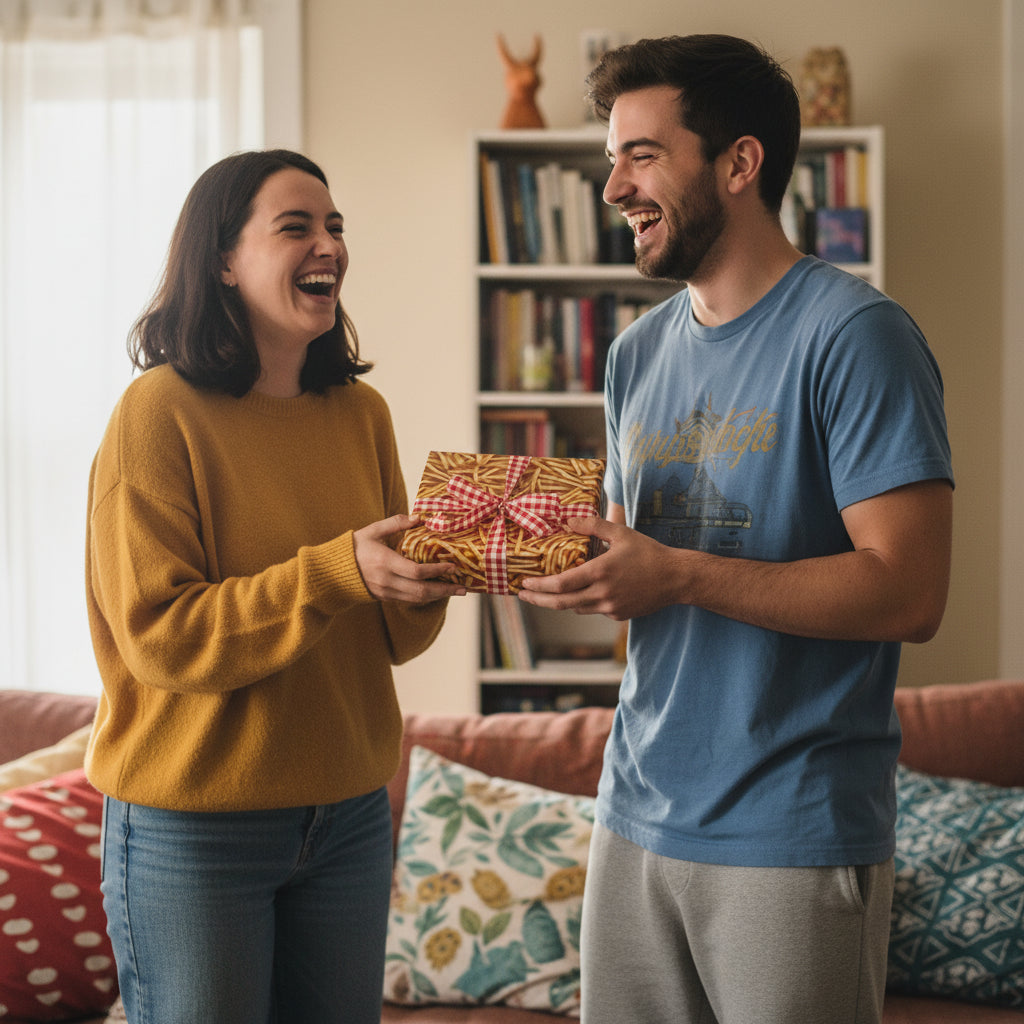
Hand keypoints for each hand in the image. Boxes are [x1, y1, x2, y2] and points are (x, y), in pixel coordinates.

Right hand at [353, 514, 466, 603]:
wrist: (332, 572)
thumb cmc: (354, 547)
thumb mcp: (372, 531)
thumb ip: (395, 523)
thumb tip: (419, 517)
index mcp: (385, 563)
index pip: (416, 572)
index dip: (436, 571)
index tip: (453, 566)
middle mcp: (387, 581)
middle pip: (421, 591)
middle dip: (445, 590)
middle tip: (464, 587)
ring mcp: (386, 592)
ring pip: (417, 599)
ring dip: (439, 596)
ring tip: (456, 591)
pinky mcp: (385, 598)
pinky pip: (410, 600)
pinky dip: (426, 597)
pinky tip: (438, 592)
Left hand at [517, 517, 681, 619]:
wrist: (676, 578)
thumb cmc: (648, 552)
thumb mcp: (620, 533)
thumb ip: (592, 525)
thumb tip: (568, 520)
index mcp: (600, 571)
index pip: (561, 584)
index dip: (539, 587)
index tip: (524, 584)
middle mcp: (602, 593)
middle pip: (561, 603)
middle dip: (538, 601)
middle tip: (523, 596)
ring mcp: (610, 607)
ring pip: (576, 608)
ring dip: (561, 601)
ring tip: (548, 593)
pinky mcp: (618, 615)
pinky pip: (594, 610)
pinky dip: (585, 602)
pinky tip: (586, 591)